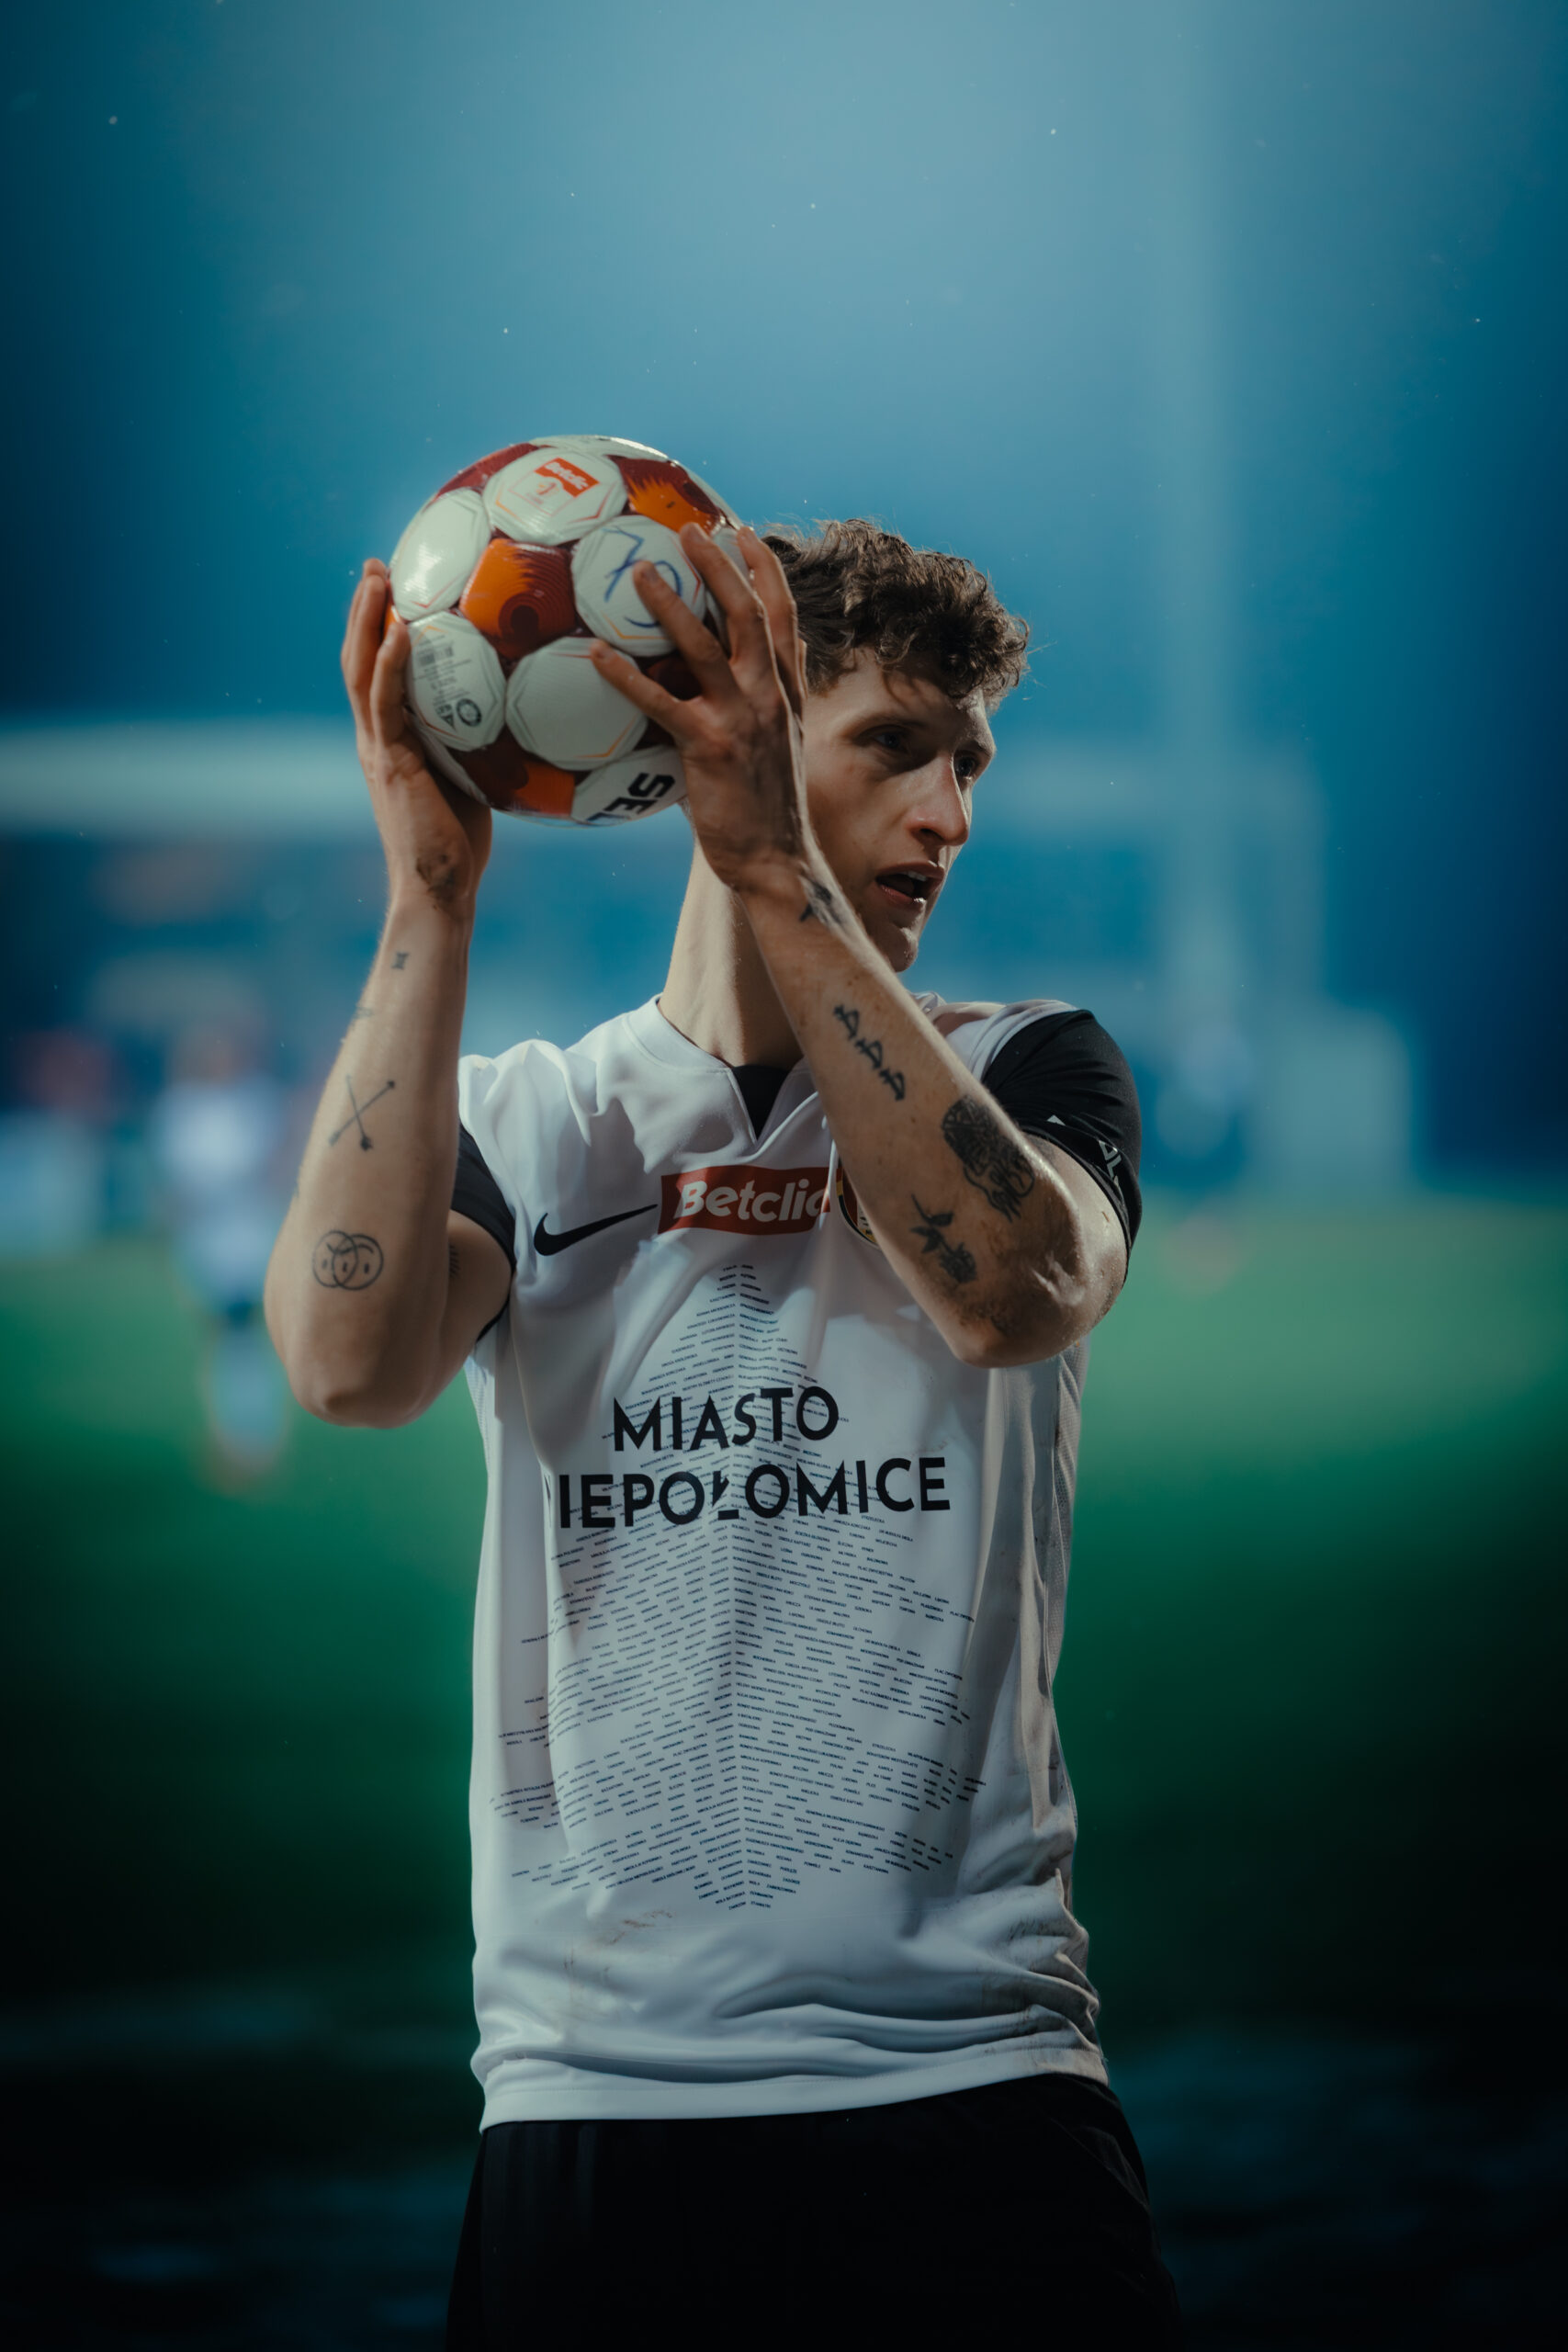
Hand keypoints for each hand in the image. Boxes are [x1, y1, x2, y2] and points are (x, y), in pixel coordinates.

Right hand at [342, 560, 491, 917]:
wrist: (439, 887)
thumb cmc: (462, 844)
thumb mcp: (475, 779)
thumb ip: (483, 743)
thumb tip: (527, 714)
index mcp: (390, 739)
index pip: (377, 671)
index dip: (378, 629)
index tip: (391, 587)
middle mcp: (375, 736)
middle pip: (359, 657)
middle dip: (365, 609)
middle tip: (376, 565)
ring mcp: (377, 746)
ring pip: (361, 669)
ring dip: (367, 619)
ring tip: (377, 576)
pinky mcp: (389, 760)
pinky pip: (386, 701)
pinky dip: (391, 663)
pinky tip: (403, 630)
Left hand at [585, 525, 815, 895]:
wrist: (776, 862)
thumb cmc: (764, 811)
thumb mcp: (775, 748)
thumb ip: (755, 708)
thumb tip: (718, 685)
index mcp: (786, 694)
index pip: (783, 618)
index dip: (765, 571)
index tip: (742, 533)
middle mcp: (769, 697)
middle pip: (749, 613)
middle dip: (721, 566)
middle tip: (691, 530)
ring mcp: (742, 719)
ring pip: (706, 645)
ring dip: (671, 604)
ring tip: (639, 570)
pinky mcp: (710, 747)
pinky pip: (661, 702)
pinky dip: (626, 675)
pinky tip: (595, 654)